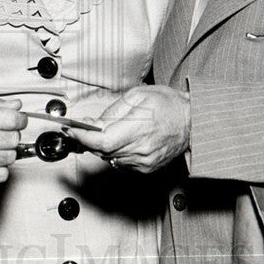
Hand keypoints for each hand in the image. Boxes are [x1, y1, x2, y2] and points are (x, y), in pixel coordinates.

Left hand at [66, 85, 189, 172]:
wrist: (193, 122)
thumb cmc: (169, 105)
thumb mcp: (138, 96)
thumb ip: (113, 110)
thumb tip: (93, 122)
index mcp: (139, 128)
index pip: (101, 140)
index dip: (82, 136)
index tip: (70, 129)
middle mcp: (141, 149)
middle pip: (102, 150)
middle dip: (87, 139)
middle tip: (78, 128)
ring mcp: (144, 162)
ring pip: (109, 157)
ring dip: (100, 146)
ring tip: (101, 131)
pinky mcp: (146, 168)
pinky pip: (120, 162)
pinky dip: (113, 152)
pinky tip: (118, 140)